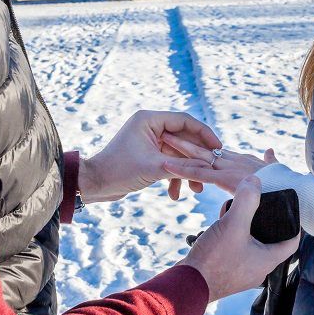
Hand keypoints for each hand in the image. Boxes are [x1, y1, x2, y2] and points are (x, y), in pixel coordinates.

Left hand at [79, 111, 218, 202]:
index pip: (185, 121)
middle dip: (196, 159)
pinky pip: (169, 162)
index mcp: (149, 120)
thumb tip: (209, 167)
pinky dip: (174, 177)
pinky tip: (175, 194)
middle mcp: (150, 127)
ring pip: (178, 154)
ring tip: (196, 190)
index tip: (218, 148)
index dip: (204, 134)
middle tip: (211, 171)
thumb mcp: (156, 168)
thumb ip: (183, 165)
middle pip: (184, 139)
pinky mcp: (148, 155)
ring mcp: (149, 141)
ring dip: (186, 171)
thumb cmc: (119, 171)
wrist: (95, 185)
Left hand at [161, 133, 277, 194]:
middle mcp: (233, 160)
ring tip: (161, 140)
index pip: (217, 150)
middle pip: (204, 148)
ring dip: (179, 149)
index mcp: (242, 160)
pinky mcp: (226, 178)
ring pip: (198, 157)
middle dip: (185, 140)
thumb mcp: (275, 168)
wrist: (293, 193)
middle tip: (167, 132)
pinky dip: (183, 169)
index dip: (201, 144)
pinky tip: (167, 165)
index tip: (186, 139)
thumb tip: (270, 151)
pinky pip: (200, 173)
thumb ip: (270, 160)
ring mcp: (229, 168)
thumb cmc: (287, 184)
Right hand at [181, 176, 298, 301]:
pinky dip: (232, 237)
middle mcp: (258, 269)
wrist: (185, 285)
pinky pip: (236, 250)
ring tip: (236, 211)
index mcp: (268, 260)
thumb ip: (246, 201)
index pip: (292, 241)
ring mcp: (241, 273)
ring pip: (252, 245)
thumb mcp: (233, 224)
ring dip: (246, 228)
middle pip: (271, 241)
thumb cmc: (213, 259)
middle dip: (265, 222)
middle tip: (259, 205)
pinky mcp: (226, 272)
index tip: (288, 208)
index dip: (294, 223)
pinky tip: (221, 225)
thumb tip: (254, 180)